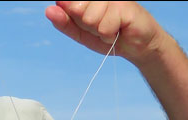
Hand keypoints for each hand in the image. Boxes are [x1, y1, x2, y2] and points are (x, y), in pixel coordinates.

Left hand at [45, 1, 169, 66]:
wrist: (138, 47)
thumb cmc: (110, 36)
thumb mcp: (82, 33)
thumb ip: (65, 22)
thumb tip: (49, 11)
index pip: (65, 3)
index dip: (74, 18)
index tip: (87, 22)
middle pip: (76, 10)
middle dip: (87, 26)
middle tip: (102, 27)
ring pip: (89, 19)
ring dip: (100, 32)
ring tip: (112, 29)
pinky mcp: (122, 5)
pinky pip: (103, 27)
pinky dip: (109, 36)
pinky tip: (119, 31)